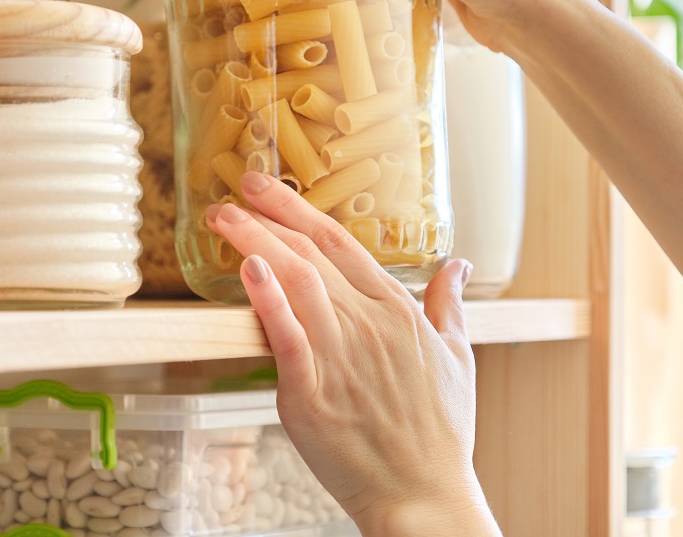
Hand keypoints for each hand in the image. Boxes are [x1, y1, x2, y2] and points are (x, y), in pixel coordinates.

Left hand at [206, 171, 500, 535]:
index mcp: (396, 310)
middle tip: (234, 186)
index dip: (299, 210)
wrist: (423, 495)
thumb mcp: (458, 358)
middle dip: (268, 214)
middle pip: (311, 254)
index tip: (267, 188)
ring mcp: (340, 356)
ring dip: (256, 242)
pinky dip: (268, 299)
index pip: (341, 244)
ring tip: (224, 218)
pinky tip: (249, 268)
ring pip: (296, 281)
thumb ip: (450, 305)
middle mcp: (367, 324)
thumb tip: (458, 264)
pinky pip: (287, 336)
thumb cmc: (440, 433)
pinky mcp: (313, 393)